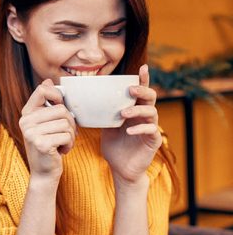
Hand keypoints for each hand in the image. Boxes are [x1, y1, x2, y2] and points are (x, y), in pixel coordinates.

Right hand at [19, 79, 76, 181]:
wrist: (43, 173)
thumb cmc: (49, 146)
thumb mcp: (45, 123)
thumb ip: (46, 104)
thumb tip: (48, 80)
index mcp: (26, 114)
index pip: (42, 90)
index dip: (57, 95)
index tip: (61, 106)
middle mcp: (25, 122)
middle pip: (61, 109)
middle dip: (70, 123)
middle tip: (65, 134)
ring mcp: (32, 133)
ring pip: (66, 123)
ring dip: (70, 136)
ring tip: (61, 144)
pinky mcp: (41, 144)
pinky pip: (67, 136)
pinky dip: (69, 145)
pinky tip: (61, 151)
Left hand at [101, 64, 161, 183]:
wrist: (120, 167)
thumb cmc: (113, 145)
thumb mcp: (104, 124)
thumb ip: (100, 112)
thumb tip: (81, 99)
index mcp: (134, 109)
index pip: (140, 91)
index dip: (143, 79)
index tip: (142, 67)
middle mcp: (144, 116)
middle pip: (150, 97)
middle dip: (142, 90)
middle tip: (130, 89)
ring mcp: (150, 127)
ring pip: (152, 112)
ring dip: (138, 110)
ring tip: (124, 113)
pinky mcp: (153, 140)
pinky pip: (151, 130)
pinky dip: (140, 128)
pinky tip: (129, 130)